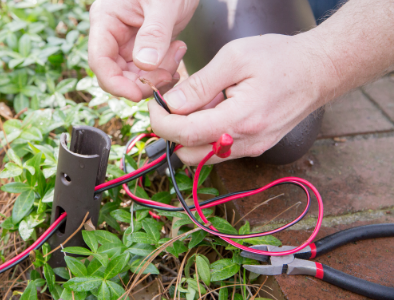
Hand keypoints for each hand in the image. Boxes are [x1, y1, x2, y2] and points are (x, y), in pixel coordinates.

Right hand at [88, 0, 198, 101]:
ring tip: (178, 52)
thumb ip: (155, 32)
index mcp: (106, 19)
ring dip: (156, 75)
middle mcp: (112, 33)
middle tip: (168, 73)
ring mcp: (127, 41)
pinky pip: (148, 69)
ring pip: (134, 75)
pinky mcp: (144, 46)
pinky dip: (163, 69)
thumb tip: (144, 63)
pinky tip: (178, 53)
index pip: (100, 61)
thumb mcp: (164, 3)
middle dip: (141, 81)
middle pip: (116, 74)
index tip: (137, 94)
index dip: (115, 83)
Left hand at [149, 33, 332, 164]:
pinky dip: (207, 135)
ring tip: (200, 102)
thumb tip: (171, 104)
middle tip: (174, 103)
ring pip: (203, 156)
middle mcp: (246, 143)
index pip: (186, 135)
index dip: (161, 121)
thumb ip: (200, 84)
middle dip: (173, 131)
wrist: (318, 71)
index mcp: (240, 120)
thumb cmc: (281, 59)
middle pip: (189, 155)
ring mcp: (251, 149)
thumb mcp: (235, 59)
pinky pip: (219, 151)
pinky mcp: (254, 148)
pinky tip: (215, 109)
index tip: (156, 103)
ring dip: (190, 134)